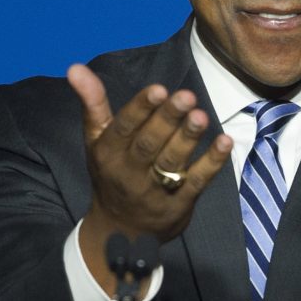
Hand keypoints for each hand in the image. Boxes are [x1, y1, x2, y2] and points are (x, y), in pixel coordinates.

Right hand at [67, 64, 232, 294]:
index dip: (141, 108)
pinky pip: (196, 183)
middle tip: (187, 96)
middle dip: (168, 119)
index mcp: (108, 153)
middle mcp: (128, 173)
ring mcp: (154, 192)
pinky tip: (224, 142)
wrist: (118, 233)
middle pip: (149, 144)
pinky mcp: (178, 206)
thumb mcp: (96, 141)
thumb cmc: (111, 173)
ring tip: (201, 116)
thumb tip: (75, 67)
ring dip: (188, 139)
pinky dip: (212, 163)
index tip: (159, 88)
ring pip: (172, 163)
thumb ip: (92, 103)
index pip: (124, 128)